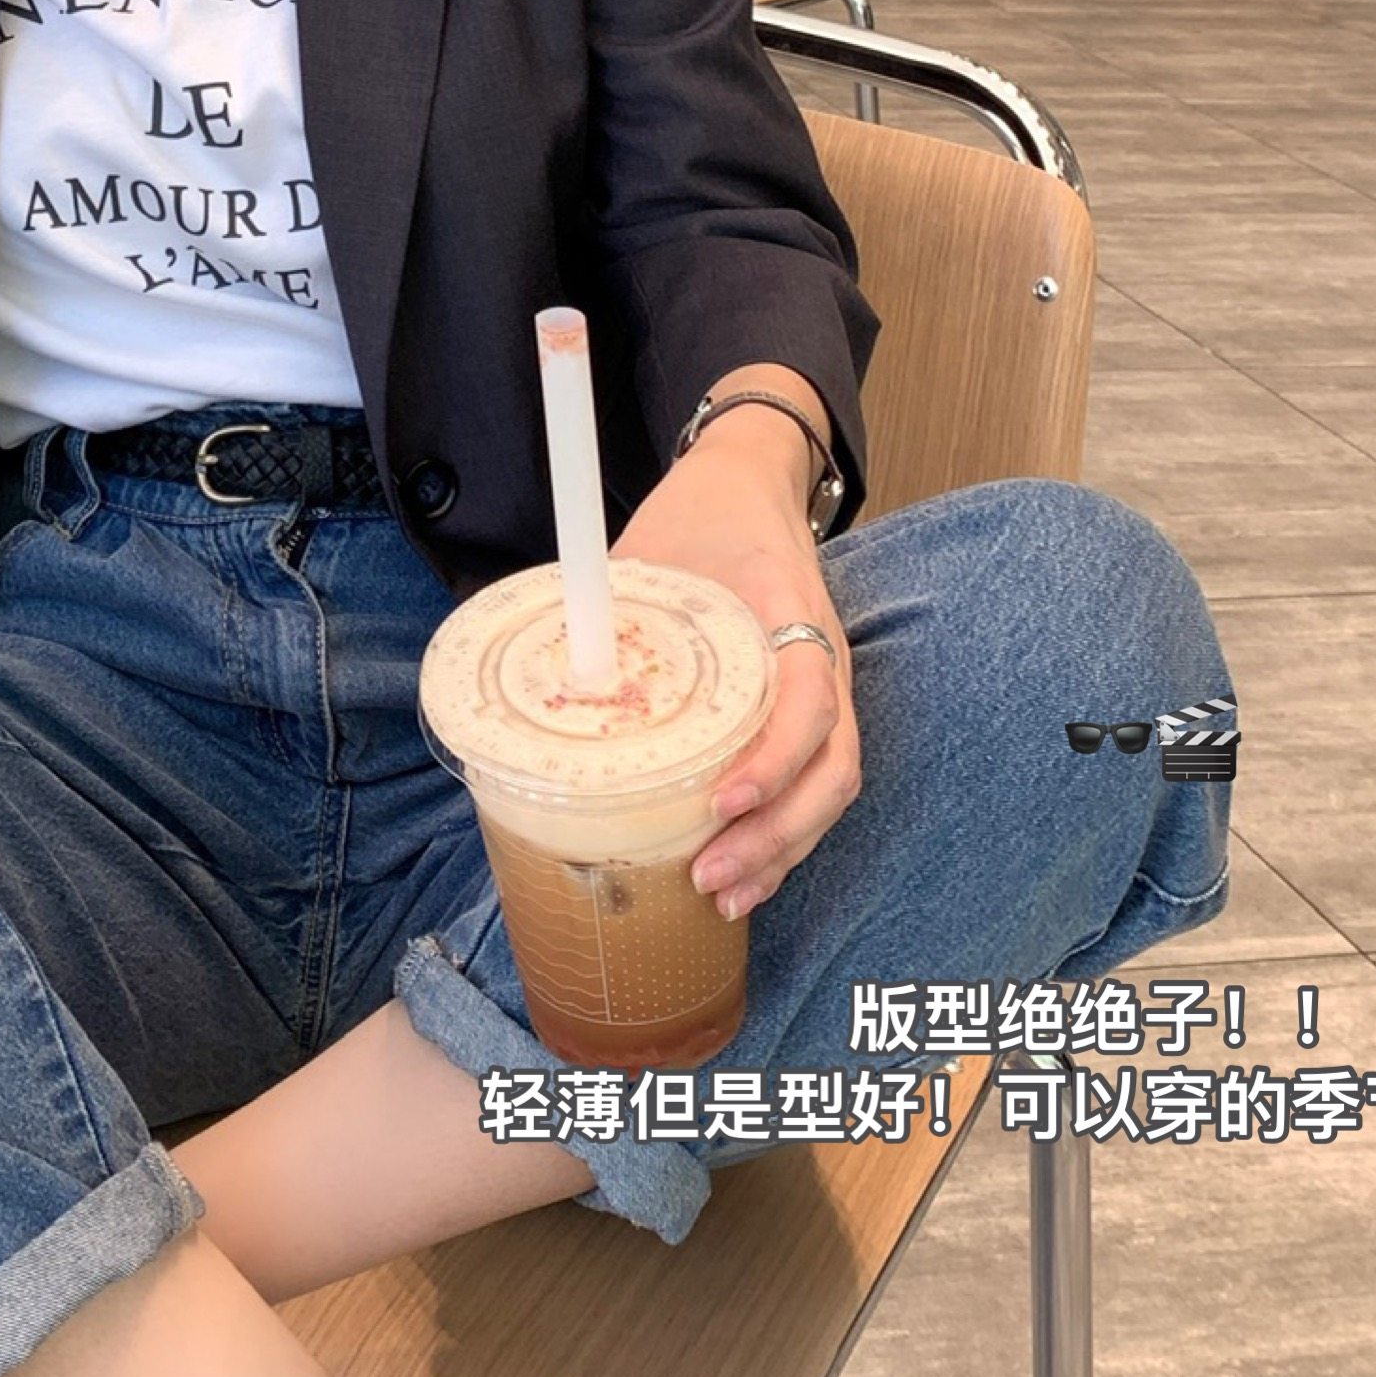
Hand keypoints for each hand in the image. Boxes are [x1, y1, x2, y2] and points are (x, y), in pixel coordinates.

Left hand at [606, 403, 861, 923]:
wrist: (747, 481)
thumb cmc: (698, 514)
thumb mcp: (650, 546)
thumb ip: (610, 605)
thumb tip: (544, 677)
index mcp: (790, 613)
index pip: (811, 698)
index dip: (773, 760)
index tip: (719, 800)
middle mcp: (823, 659)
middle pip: (831, 767)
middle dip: (776, 836)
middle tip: (707, 876)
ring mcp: (824, 688)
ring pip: (829, 785)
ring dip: (783, 850)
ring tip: (723, 895)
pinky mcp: (807, 710)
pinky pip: (812, 780)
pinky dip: (783, 835)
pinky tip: (742, 874)